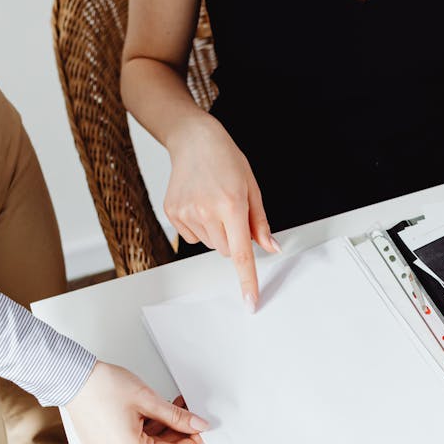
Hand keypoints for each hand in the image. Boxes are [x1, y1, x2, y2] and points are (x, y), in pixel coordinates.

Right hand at [65, 362, 208, 443]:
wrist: (73, 379)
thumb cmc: (103, 386)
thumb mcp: (148, 399)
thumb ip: (176, 416)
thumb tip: (196, 425)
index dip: (191, 442)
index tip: (201, 431)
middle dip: (175, 431)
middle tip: (186, 412)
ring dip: (159, 429)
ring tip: (169, 407)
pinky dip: (142, 431)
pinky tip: (151, 414)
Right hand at [164, 117, 280, 310]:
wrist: (194, 141)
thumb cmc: (226, 161)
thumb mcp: (251, 187)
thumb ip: (260, 223)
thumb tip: (271, 248)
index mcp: (231, 205)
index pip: (241, 254)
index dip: (247, 281)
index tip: (250, 302)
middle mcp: (206, 212)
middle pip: (226, 251)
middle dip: (233, 238)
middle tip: (229, 210)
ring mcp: (186, 213)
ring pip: (209, 244)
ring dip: (216, 231)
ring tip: (213, 202)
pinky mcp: (172, 213)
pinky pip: (191, 238)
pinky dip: (199, 227)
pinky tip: (199, 205)